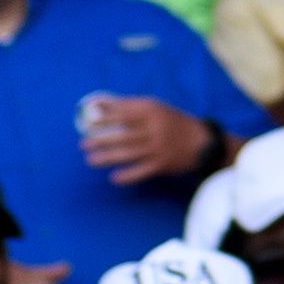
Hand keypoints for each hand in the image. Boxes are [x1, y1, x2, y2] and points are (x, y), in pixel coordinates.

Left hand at [79, 94, 211, 186]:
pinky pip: (142, 171)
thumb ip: (130, 106)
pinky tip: (114, 178)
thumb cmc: (172, 122)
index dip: (105, 116)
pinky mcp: (162, 165)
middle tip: (83, 144)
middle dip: (101, 139)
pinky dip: (128, 176)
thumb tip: (100, 105)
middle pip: (124, 134)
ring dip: (108, 157)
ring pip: (129, 153)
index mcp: (152, 110)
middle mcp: (155, 128)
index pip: (124, 112)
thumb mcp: (156, 107)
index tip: (88, 120)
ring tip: (90, 160)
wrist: (200, 142)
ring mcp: (159, 148)